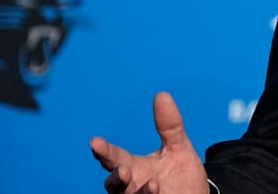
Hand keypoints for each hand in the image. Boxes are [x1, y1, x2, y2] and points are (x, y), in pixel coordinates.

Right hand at [90, 92, 209, 193]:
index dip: (104, 151)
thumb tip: (162, 94)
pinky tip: (159, 190)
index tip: (95, 141)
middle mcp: (131, 186)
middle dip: (116, 179)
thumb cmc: (182, 176)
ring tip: (154, 184)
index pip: (114, 157)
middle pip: (114, 184)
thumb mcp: (179, 148)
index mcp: (134, 167)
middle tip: (123, 169)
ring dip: (138, 193)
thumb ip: (170, 126)